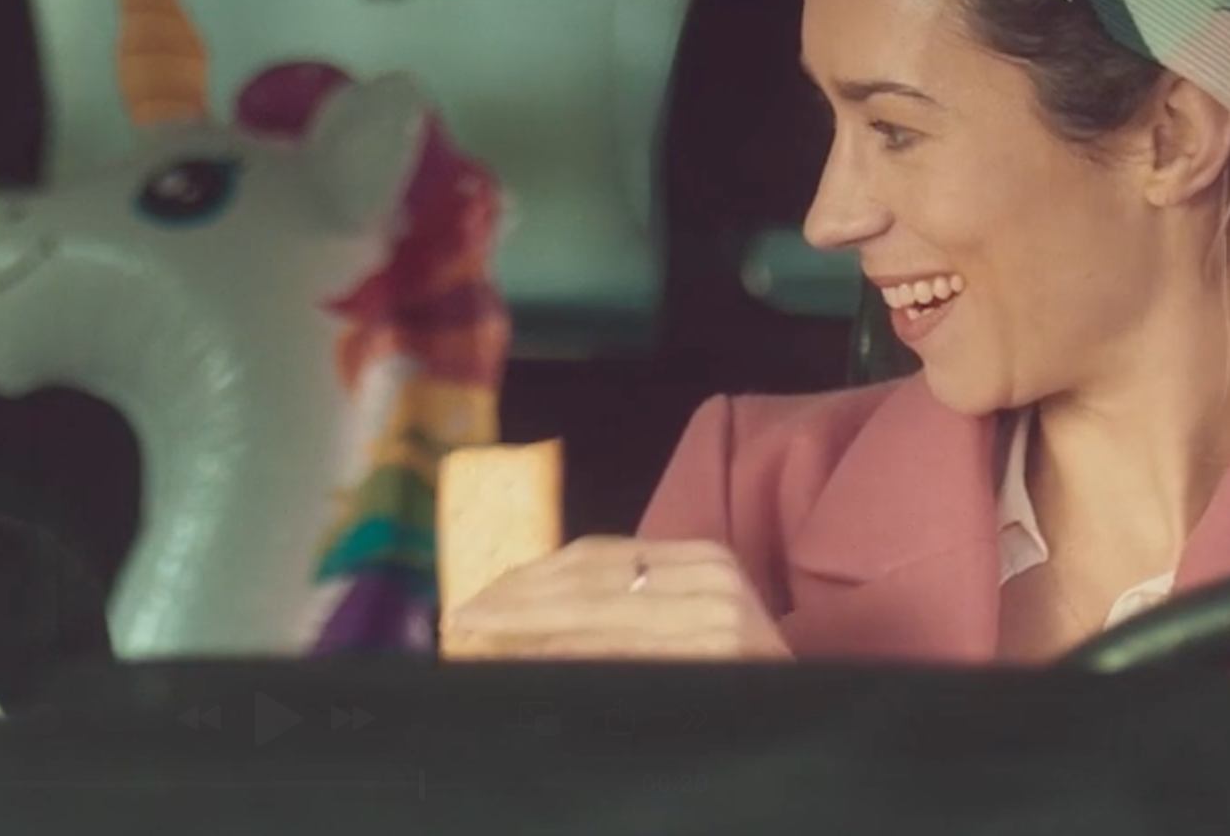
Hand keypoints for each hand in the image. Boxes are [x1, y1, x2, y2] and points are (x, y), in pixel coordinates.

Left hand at [442, 535, 791, 660]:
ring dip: (528, 626)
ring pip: (596, 613)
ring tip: (477, 637)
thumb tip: (526, 605)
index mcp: (702, 558)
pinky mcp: (715, 659)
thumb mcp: (686, 624)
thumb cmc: (739, 678)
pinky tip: (526, 661)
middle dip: (516, 598)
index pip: (596, 557)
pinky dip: (565, 656)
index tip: (480, 592)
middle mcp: (712, 580)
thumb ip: (625, 606)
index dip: (531, 573)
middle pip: (589, 580)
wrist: (821, 725)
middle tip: (459, 616)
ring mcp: (719, 621)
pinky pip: (620, 654)